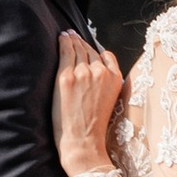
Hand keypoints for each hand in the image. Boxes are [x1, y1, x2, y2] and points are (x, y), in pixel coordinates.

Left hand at [53, 30, 125, 176]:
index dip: (95, 50)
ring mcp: (83, 73)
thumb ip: (106, 83)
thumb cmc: (94, 127)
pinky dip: (63, 42)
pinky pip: (65, 52)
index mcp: (116, 78)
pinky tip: (61, 38)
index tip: (89, 46)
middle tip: (74, 35)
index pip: (106, 55)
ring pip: (78, 49)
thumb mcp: (110, 100)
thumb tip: (95, 70)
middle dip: (82, 43)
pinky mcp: (66, 77)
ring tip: (67, 35)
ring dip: (72, 40)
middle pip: (90, 50)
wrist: (83, 142)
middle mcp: (101, 72)